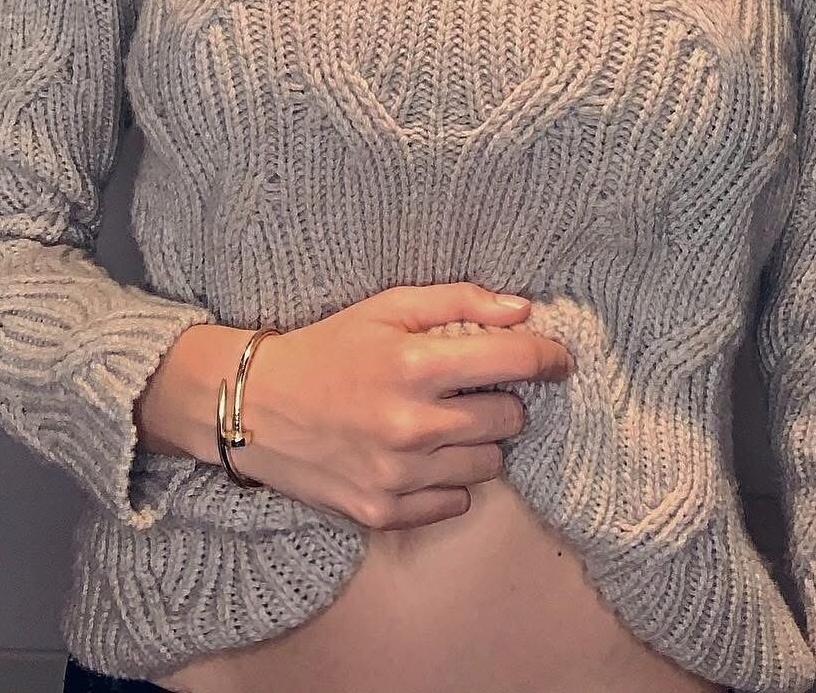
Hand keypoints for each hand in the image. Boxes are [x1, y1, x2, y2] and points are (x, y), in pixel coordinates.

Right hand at [223, 282, 575, 530]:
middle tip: (476, 389)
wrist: (257, 407)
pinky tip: (424, 456)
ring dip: (480, 442)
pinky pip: (455, 504)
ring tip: (446, 422)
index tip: (558, 359)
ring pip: (489, 466)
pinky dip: (451, 481)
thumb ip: (460, 301)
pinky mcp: (382, 513)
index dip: (549, 357)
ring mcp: (397, 476)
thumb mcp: (388, 307)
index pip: (515, 363)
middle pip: (510, 420)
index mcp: (415, 365)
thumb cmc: (329, 348)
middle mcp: (412, 425)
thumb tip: (524, 311)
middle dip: (505, 400)